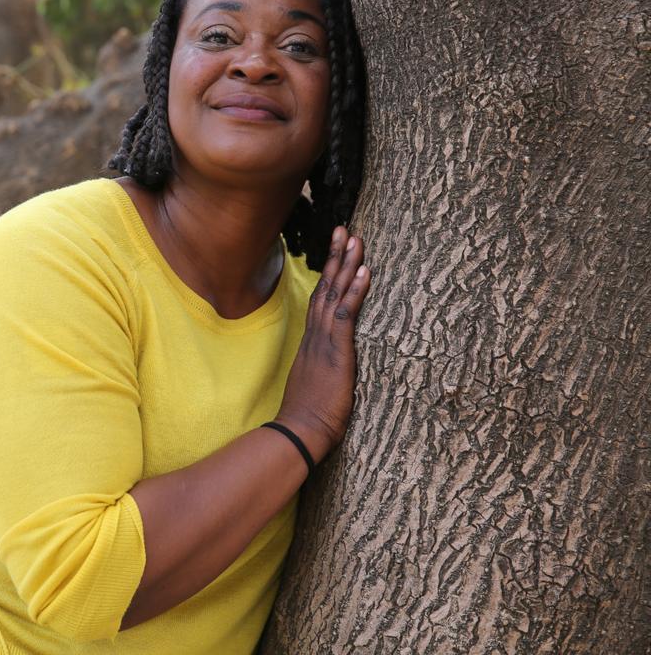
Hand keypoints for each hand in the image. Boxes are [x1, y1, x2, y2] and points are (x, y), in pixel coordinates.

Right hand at [275, 226, 370, 462]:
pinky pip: (346, 315)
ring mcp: (324, 342)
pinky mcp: (336, 352)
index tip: (335, 253)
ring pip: (335, 295)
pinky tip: (365, 271)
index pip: (321, 301)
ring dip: (346, 265)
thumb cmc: (307, 417)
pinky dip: (355, 292)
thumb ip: (321, 370)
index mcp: (312, 344)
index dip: (329, 276)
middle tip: (344, 229)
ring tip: (356, 239)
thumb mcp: (315, 386)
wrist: (298, 433)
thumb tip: (328, 369)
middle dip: (336, 258)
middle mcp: (316, 337)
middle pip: (326, 289)